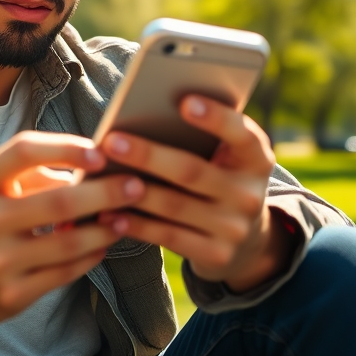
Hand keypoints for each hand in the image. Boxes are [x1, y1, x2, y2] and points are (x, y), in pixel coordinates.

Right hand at [0, 131, 145, 340]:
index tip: (101, 152)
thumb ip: (23, 169)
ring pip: (70, 244)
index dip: (67, 148)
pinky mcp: (10, 296)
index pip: (24, 152)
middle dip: (107, 192)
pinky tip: (102, 244)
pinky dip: (90, 257)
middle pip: (59, 202)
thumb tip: (83, 164)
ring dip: (106, 228)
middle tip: (137, 184)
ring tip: (127, 216)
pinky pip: (64, 274)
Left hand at [99, 96, 294, 291]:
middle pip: (192, 171)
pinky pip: (168, 236)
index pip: (242, 134)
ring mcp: (234, 228)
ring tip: (99, 178)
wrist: (246, 242)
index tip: (184, 101)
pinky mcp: (216, 254)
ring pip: (174, 205)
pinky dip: (136, 225)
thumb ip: (201, 138)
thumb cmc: (218, 179)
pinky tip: (108, 214)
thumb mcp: (226, 158)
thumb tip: (144, 116)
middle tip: (111, 141)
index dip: (216, 118)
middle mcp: (250, 193)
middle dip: (149, 155)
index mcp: (256, 158)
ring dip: (132, 192)